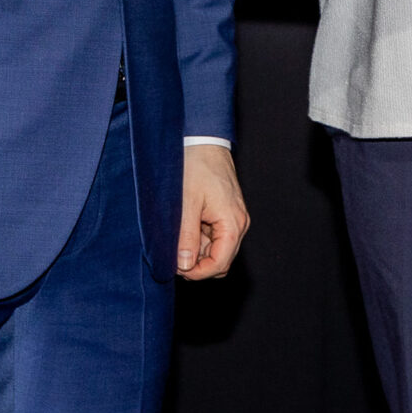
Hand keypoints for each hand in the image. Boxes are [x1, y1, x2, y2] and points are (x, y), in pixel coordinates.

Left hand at [179, 145, 249, 279]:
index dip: (197, 272)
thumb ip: (186, 236)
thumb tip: (184, 264)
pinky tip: (184, 227)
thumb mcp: (186, 203)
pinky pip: (215, 236)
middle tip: (173, 256)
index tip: (176, 268)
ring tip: (176, 238)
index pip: (219, 264)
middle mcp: (238, 223)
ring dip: (197, 251)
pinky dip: (199, 238)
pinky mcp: (226, 213)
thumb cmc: (197, 166)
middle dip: (197, 264)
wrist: (204, 140)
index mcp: (233, 223)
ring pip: (217, 249)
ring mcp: (233, 218)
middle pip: (221, 260)